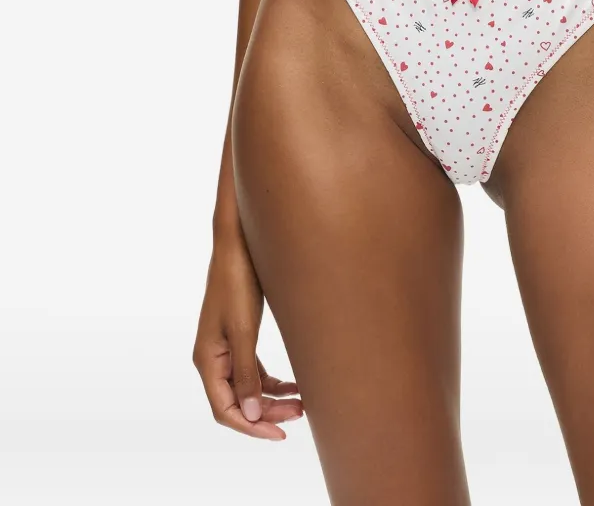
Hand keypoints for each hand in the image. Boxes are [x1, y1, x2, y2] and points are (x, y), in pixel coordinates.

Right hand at [193, 234, 302, 438]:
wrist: (238, 243)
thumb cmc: (237, 283)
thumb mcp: (244, 330)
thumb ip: (246, 373)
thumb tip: (250, 414)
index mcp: (207, 360)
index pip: (225, 409)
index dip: (251, 426)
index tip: (279, 434)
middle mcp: (213, 357)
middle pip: (237, 401)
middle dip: (267, 413)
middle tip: (299, 415)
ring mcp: (225, 347)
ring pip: (247, 387)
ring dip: (272, 398)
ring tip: (302, 403)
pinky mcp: (239, 336)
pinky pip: (253, 370)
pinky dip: (271, 381)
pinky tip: (294, 384)